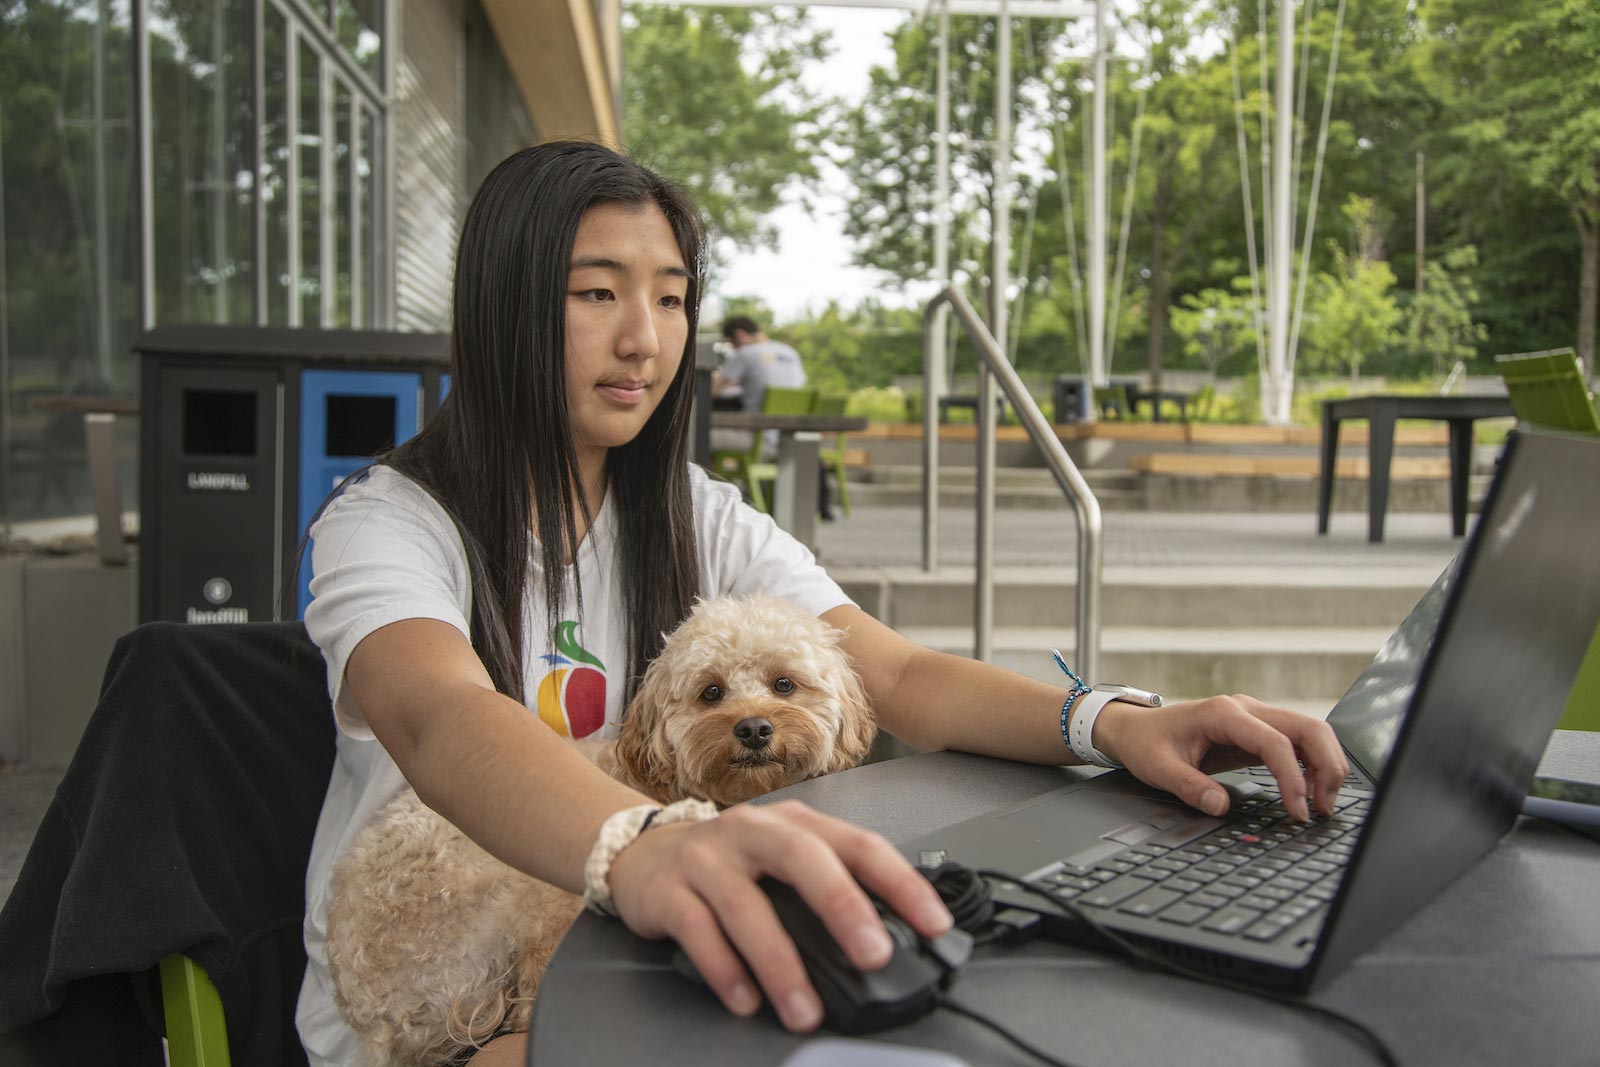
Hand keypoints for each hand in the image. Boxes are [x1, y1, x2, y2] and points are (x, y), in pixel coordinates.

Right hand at [604, 799, 952, 1032]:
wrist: (645, 851)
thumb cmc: (732, 862)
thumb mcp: (784, 861)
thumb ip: (828, 889)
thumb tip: (886, 942)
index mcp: (795, 823)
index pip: (858, 844)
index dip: (900, 882)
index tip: (934, 923)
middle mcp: (753, 831)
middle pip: (803, 859)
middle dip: (842, 906)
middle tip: (873, 955)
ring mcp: (708, 858)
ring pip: (746, 906)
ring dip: (780, 963)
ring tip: (804, 1009)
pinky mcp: (669, 891)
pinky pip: (698, 931)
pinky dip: (725, 970)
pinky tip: (746, 1000)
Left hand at [1092, 695, 1347, 821]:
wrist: (1136, 728)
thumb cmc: (1146, 743)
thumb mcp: (1158, 768)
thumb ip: (1189, 786)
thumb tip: (1219, 806)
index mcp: (1224, 714)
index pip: (1275, 742)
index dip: (1292, 779)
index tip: (1298, 812)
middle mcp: (1246, 709)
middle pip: (1307, 728)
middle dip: (1326, 767)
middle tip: (1324, 808)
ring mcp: (1255, 718)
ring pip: (1309, 732)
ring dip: (1324, 765)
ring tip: (1322, 803)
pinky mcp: (1257, 731)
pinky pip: (1296, 742)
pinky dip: (1311, 764)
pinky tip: (1309, 790)